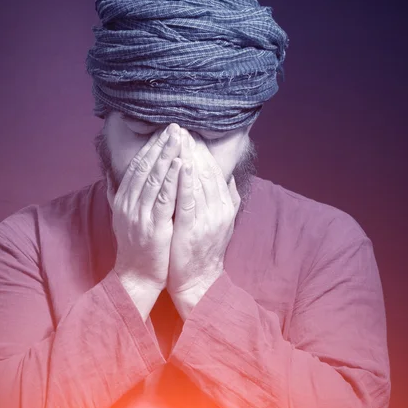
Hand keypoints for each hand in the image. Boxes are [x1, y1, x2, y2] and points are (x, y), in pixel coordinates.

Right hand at [107, 123, 182, 291]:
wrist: (136, 276)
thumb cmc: (134, 246)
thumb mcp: (121, 218)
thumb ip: (116, 195)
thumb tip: (109, 175)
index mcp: (122, 200)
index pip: (137, 166)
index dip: (150, 147)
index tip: (163, 132)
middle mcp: (128, 204)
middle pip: (145, 167)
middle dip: (161, 145)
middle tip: (174, 127)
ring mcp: (140, 215)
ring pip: (155, 178)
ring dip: (168, 155)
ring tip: (180, 138)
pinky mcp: (153, 226)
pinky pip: (164, 198)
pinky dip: (172, 179)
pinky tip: (181, 164)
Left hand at [167, 131, 240, 297]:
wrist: (198, 280)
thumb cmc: (203, 248)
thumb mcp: (220, 222)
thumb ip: (226, 199)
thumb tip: (229, 178)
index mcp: (225, 204)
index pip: (213, 170)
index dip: (201, 150)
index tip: (189, 133)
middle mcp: (220, 209)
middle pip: (207, 170)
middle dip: (192, 147)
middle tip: (180, 127)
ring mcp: (208, 219)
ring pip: (199, 181)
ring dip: (187, 156)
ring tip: (177, 137)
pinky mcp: (193, 229)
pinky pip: (189, 200)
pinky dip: (186, 180)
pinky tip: (181, 164)